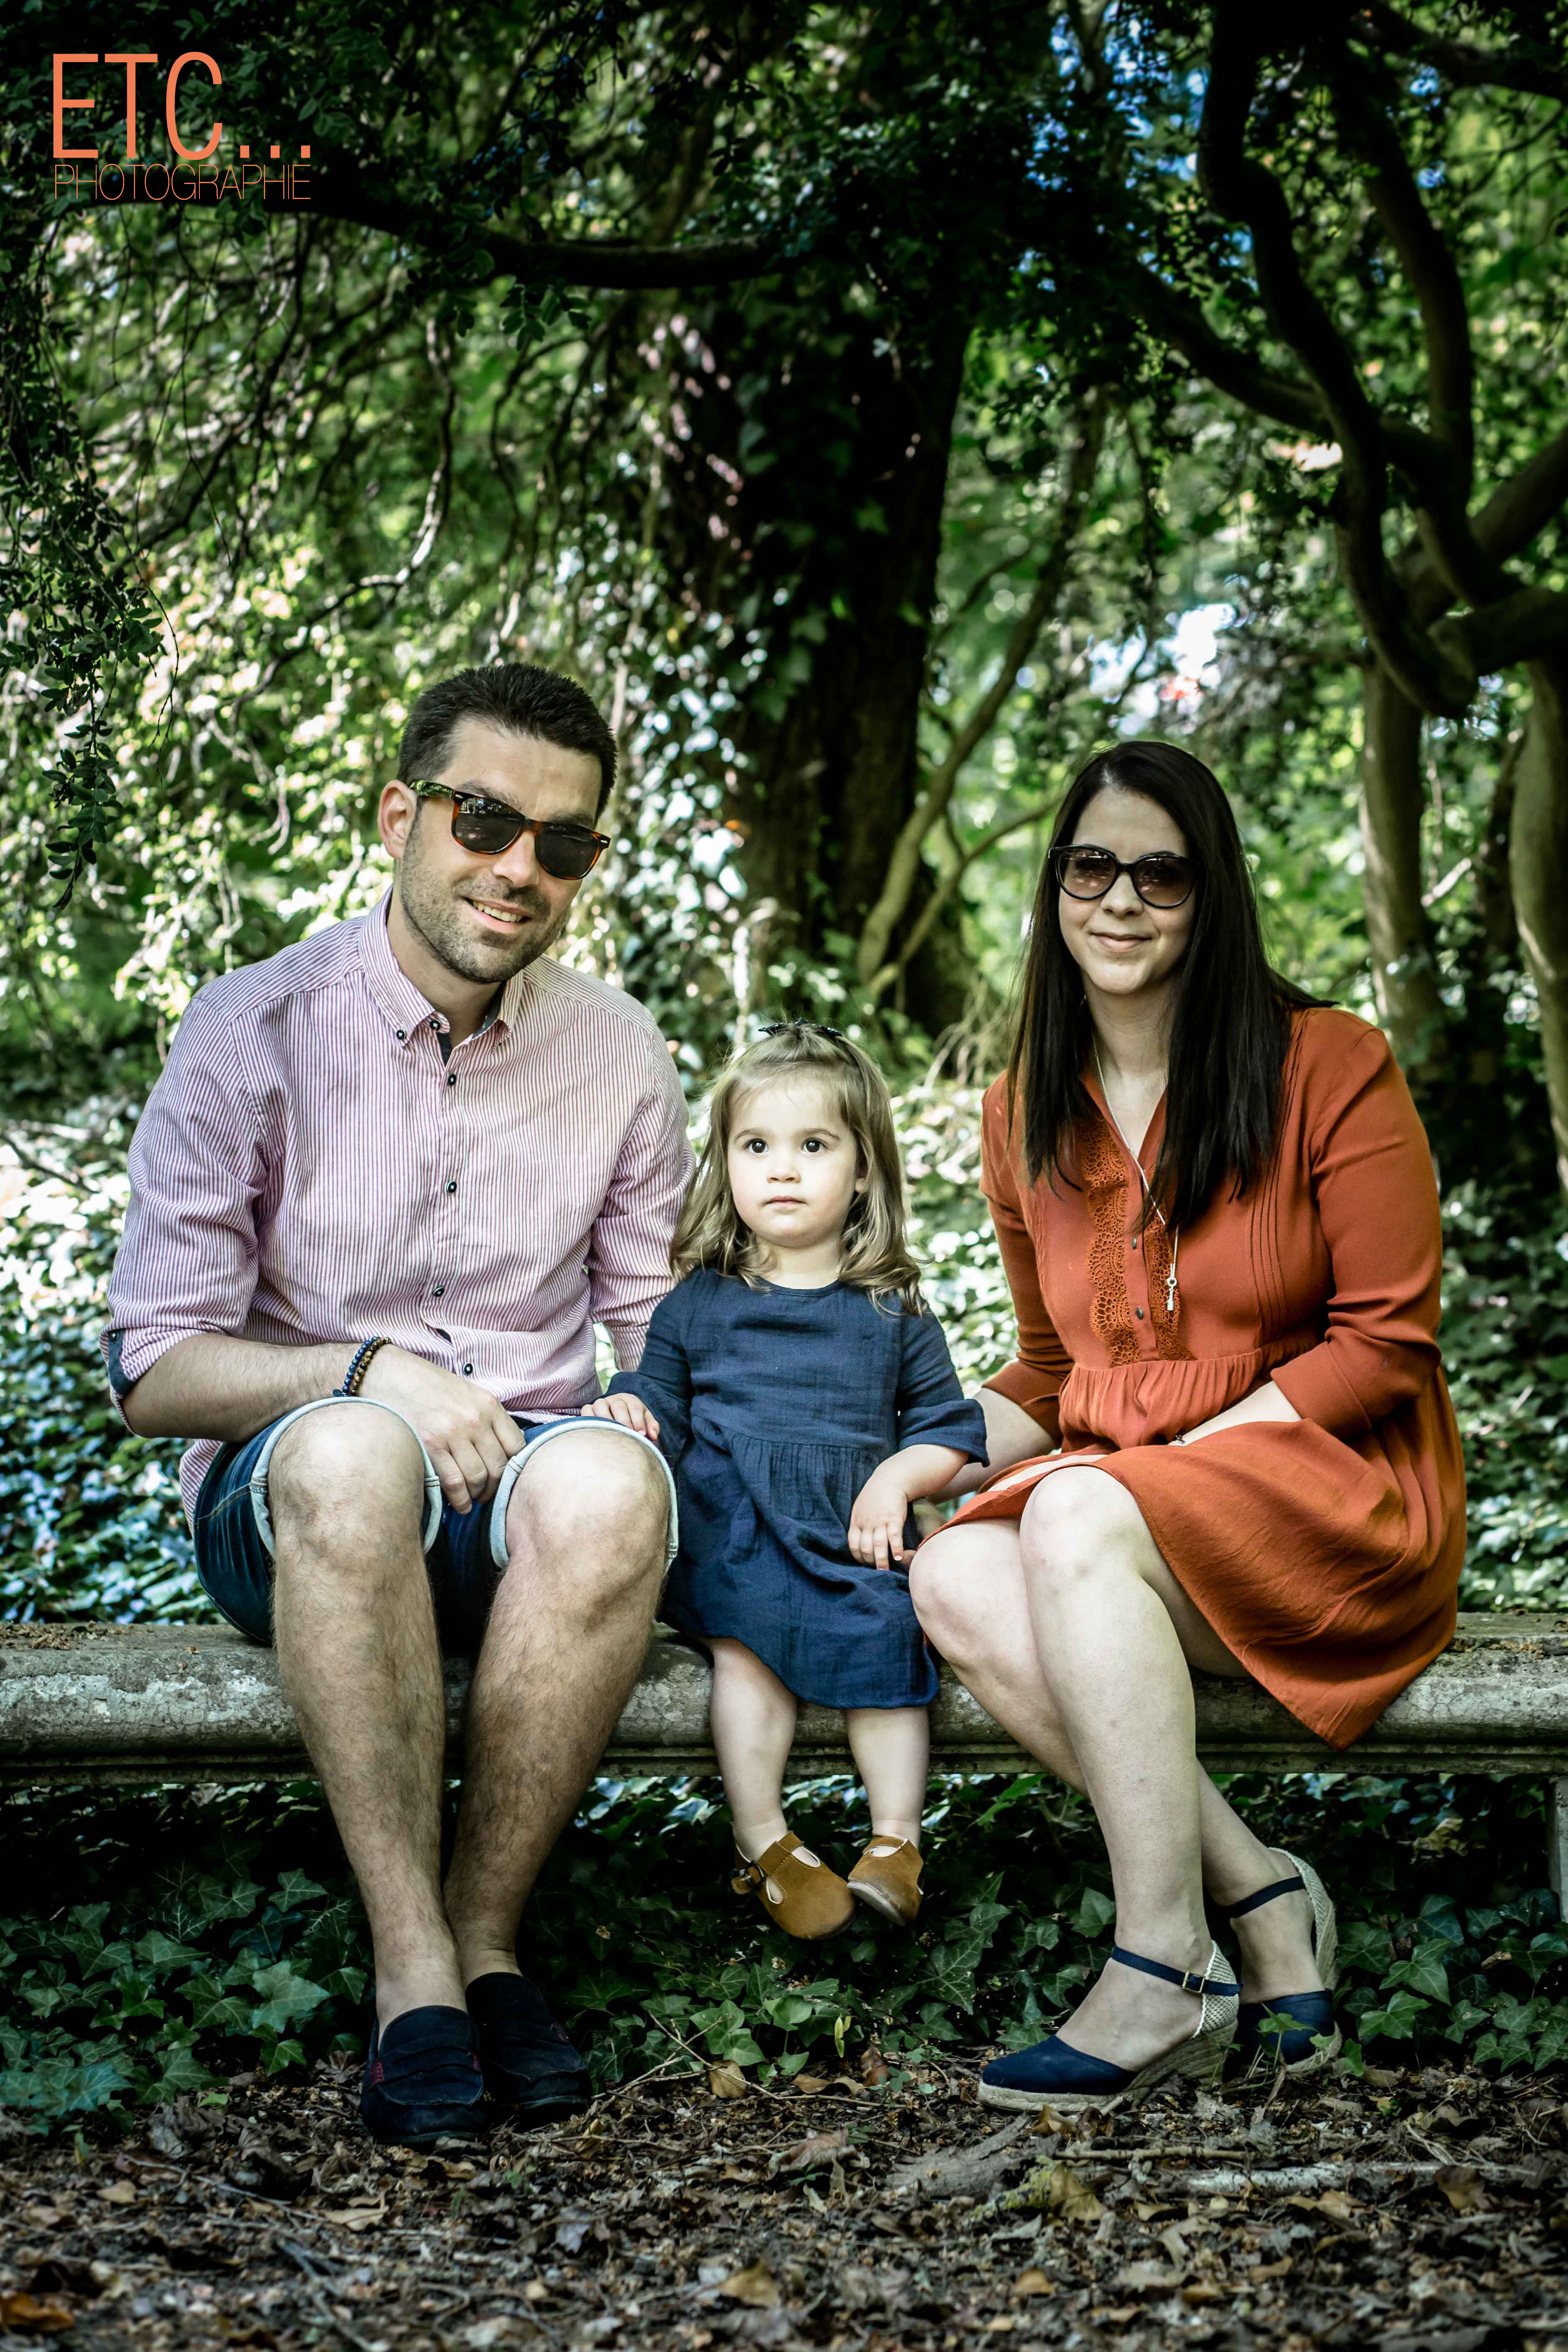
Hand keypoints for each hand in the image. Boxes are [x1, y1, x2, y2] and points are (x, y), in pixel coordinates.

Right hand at [358, 1345, 526, 1513]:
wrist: (393, 1375)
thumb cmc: (430, 1386)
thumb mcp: (469, 1394)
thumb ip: (487, 1419)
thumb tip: (501, 1452)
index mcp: (489, 1406)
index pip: (517, 1446)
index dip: (513, 1468)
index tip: (504, 1477)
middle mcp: (475, 1420)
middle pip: (499, 1467)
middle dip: (495, 1487)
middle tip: (487, 1495)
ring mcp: (453, 1433)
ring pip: (478, 1478)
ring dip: (478, 1496)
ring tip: (473, 1501)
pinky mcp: (431, 1445)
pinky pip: (454, 1482)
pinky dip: (460, 1500)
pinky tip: (460, 1505)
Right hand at [581, 1392, 660, 1439]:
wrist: (618, 1420)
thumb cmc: (633, 1423)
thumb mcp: (644, 1422)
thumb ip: (651, 1427)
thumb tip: (652, 1435)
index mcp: (630, 1400)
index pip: (635, 1407)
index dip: (639, 1420)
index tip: (642, 1434)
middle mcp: (615, 1399)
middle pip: (618, 1406)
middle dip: (624, 1422)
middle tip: (628, 1436)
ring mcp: (600, 1404)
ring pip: (600, 1405)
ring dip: (607, 1420)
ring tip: (612, 1434)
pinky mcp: (589, 1409)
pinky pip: (586, 1410)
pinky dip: (589, 1418)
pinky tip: (597, 1432)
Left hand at [849, 1462, 915, 1568]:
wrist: (890, 1479)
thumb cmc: (875, 1496)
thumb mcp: (860, 1508)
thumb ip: (859, 1524)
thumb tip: (859, 1542)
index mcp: (856, 1522)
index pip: (853, 1545)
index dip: (858, 1557)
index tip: (865, 1564)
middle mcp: (867, 1523)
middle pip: (866, 1548)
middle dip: (870, 1562)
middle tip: (877, 1570)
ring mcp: (880, 1521)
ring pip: (878, 1545)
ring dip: (881, 1560)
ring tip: (885, 1571)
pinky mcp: (894, 1518)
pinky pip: (894, 1536)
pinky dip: (896, 1548)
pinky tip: (898, 1557)